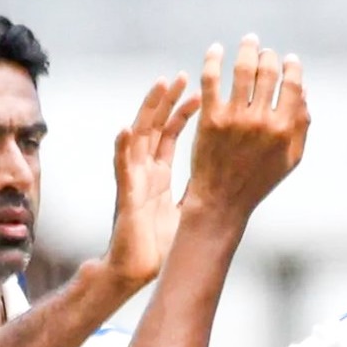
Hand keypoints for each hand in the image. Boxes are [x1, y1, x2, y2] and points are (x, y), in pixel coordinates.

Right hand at [104, 74, 200, 286]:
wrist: (136, 270)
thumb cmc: (159, 246)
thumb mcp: (185, 211)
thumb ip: (197, 192)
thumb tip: (223, 180)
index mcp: (157, 174)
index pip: (170, 134)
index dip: (182, 111)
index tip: (199, 91)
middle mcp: (143, 172)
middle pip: (154, 127)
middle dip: (166, 100)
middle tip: (180, 75)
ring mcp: (133, 181)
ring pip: (138, 137)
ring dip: (147, 111)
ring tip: (158, 86)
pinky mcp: (126, 196)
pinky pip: (123, 169)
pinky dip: (122, 148)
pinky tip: (126, 130)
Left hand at [184, 35, 310, 219]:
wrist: (221, 200)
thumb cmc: (258, 180)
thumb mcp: (290, 158)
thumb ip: (301, 125)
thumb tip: (305, 90)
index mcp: (284, 128)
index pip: (293, 85)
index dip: (292, 66)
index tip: (289, 58)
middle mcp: (261, 120)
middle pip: (268, 72)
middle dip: (269, 55)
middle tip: (264, 50)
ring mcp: (234, 118)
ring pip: (242, 70)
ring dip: (246, 49)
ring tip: (248, 41)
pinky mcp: (210, 119)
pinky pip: (211, 79)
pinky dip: (213, 59)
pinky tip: (216, 49)